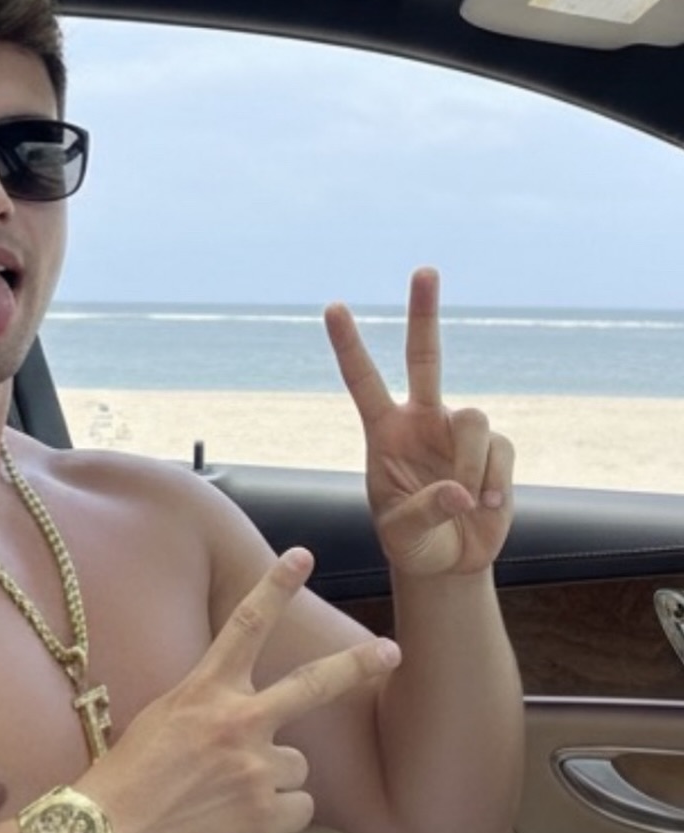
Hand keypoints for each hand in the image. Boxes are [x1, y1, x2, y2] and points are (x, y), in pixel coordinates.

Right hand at [86, 549, 399, 832]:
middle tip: (391, 651)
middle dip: (356, 664)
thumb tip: (237, 717)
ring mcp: (254, 769)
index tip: (301, 556)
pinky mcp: (265, 816)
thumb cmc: (121, 788)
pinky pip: (296, 812)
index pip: (245, 626)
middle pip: (311, 683)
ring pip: (298, 768)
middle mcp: (235, 722)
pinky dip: (273, 823)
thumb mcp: (156, 725)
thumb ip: (203, 710)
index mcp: (202, 692)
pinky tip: (234, 830)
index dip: (276, 586)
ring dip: (275, 785)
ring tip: (227, 804)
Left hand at [326, 268, 514, 578]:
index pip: (362, 380)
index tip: (332, 307)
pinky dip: (493, 482)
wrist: (449, 562)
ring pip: (472, 418)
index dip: (349, 345)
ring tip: (464, 501)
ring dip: (469, 462)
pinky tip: (484, 506)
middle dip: (424, 313)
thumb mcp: (401, 535)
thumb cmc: (412, 544)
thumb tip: (460, 491)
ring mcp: (458, 431)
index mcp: (384, 432)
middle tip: (424, 270)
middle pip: (425, 356)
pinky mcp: (495, 449)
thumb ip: (424, 511)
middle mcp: (421, 420)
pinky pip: (499, 452)